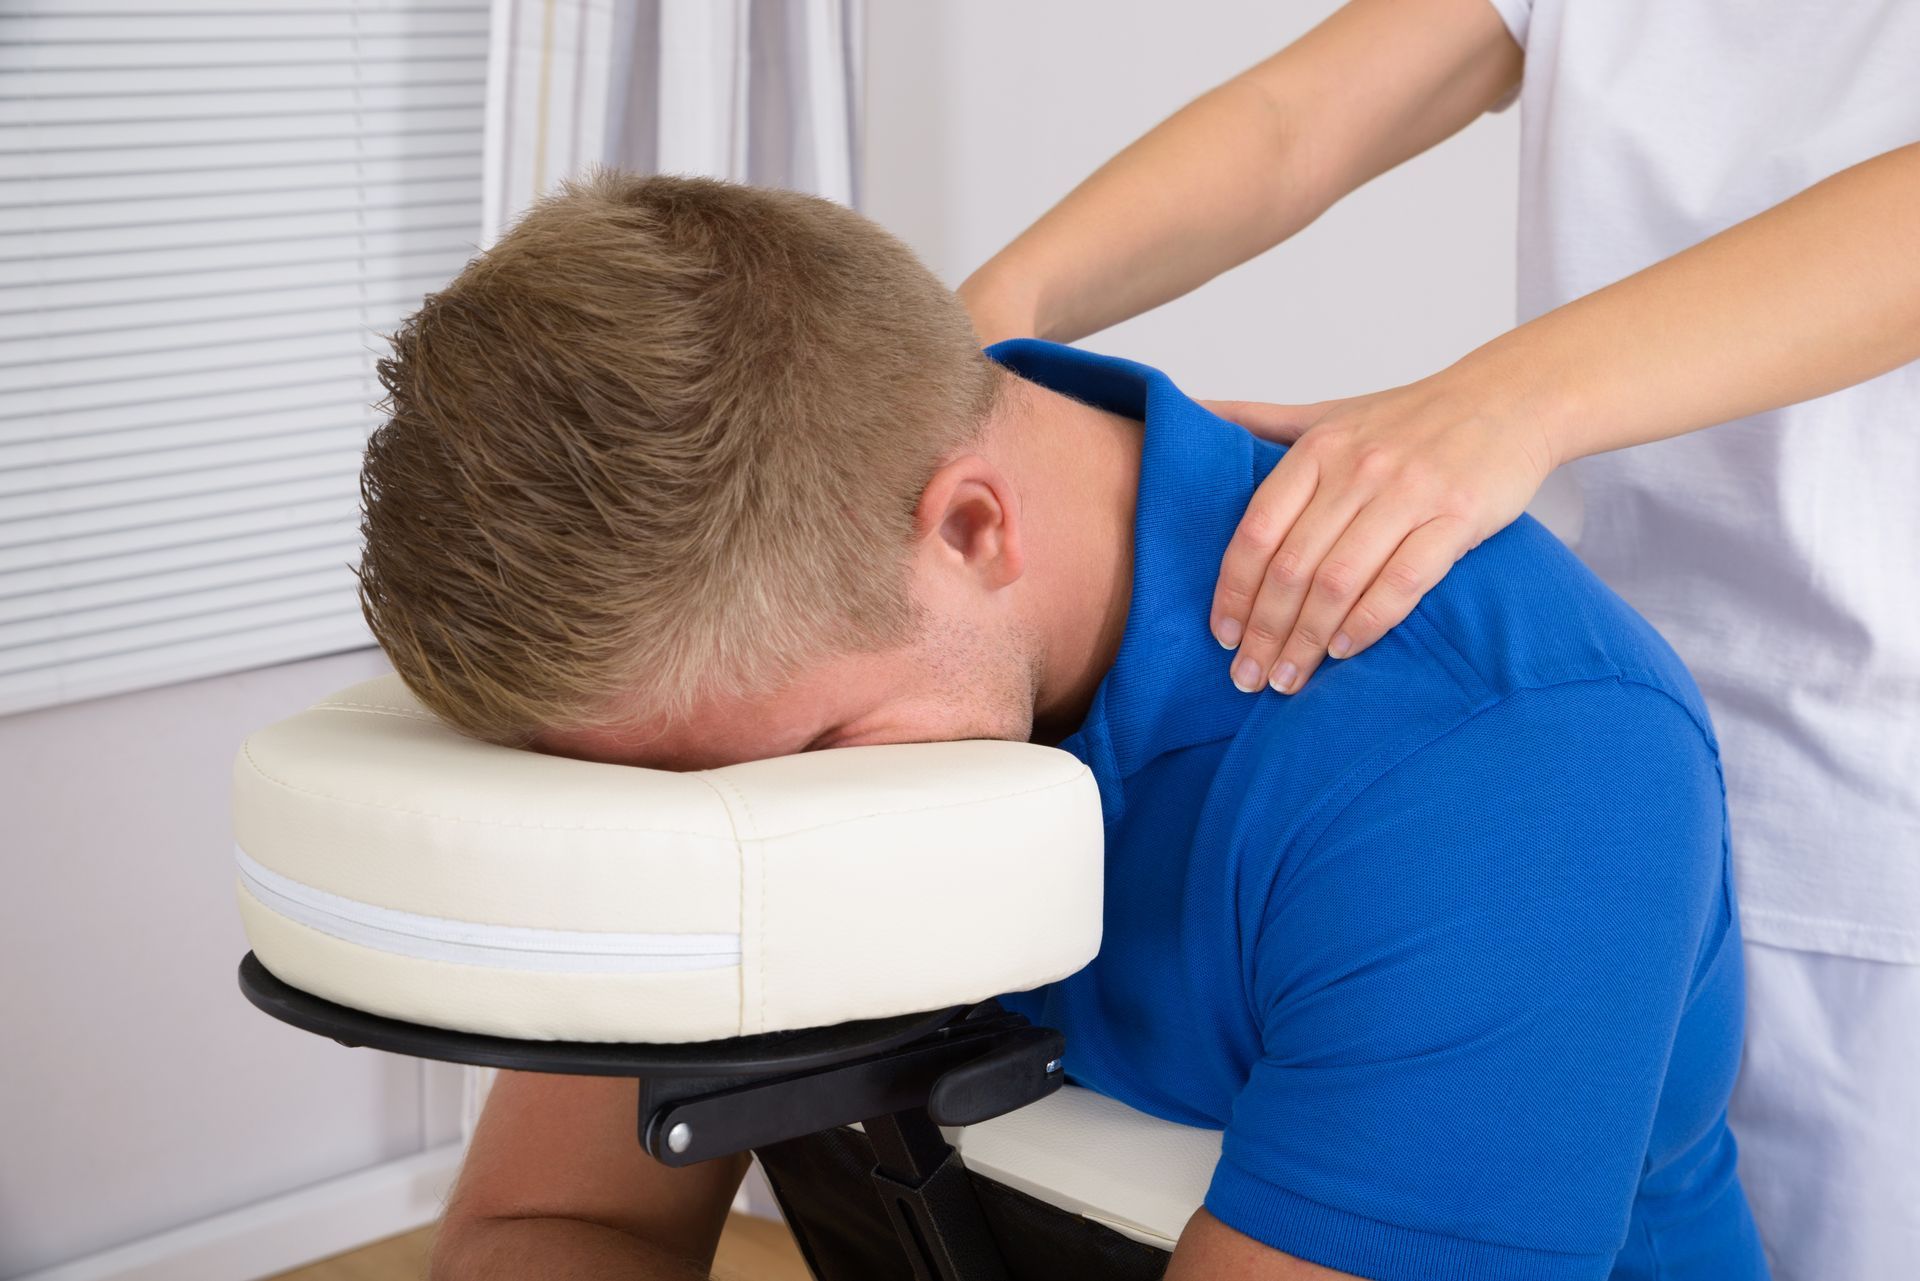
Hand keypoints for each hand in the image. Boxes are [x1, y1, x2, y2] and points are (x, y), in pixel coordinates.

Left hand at [1205, 373, 1557, 693]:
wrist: (1513, 396)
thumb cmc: (1412, 417)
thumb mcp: (1330, 412)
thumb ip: (1260, 420)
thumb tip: (1189, 412)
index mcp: (1319, 448)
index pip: (1256, 530)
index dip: (1233, 589)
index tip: (1221, 635)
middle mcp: (1358, 469)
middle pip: (1292, 566)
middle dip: (1263, 630)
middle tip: (1247, 677)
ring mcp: (1409, 492)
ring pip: (1340, 580)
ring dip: (1307, 639)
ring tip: (1288, 678)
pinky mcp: (1459, 516)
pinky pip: (1403, 582)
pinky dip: (1368, 623)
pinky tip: (1345, 651)